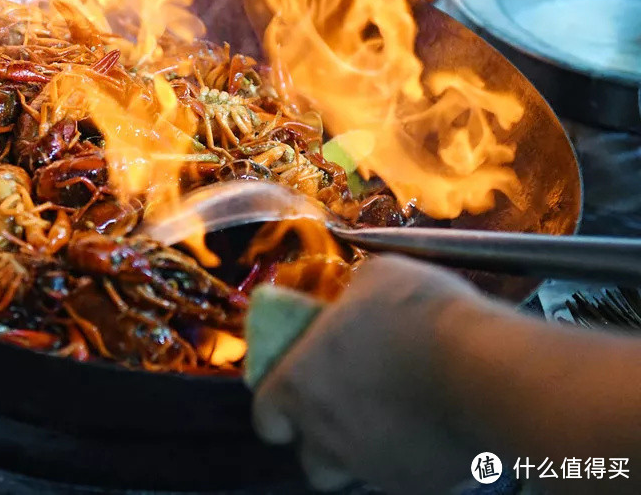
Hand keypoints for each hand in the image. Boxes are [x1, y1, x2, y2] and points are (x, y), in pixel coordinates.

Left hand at [251, 255, 490, 493]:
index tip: (292, 394)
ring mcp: (372, 465)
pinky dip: (413, 458)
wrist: (485, 372)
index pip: (266, 417)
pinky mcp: (420, 484)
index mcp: (300, 385)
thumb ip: (353, 297)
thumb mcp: (375, 277)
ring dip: (363, 452)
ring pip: (354, 473)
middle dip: (320, 440)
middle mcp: (327, 434)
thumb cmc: (416, 315)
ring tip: (391, 423)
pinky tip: (434, 430)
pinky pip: (405, 475)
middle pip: (309, 458)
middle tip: (347, 409)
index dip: (275, 409)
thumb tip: (355, 302)